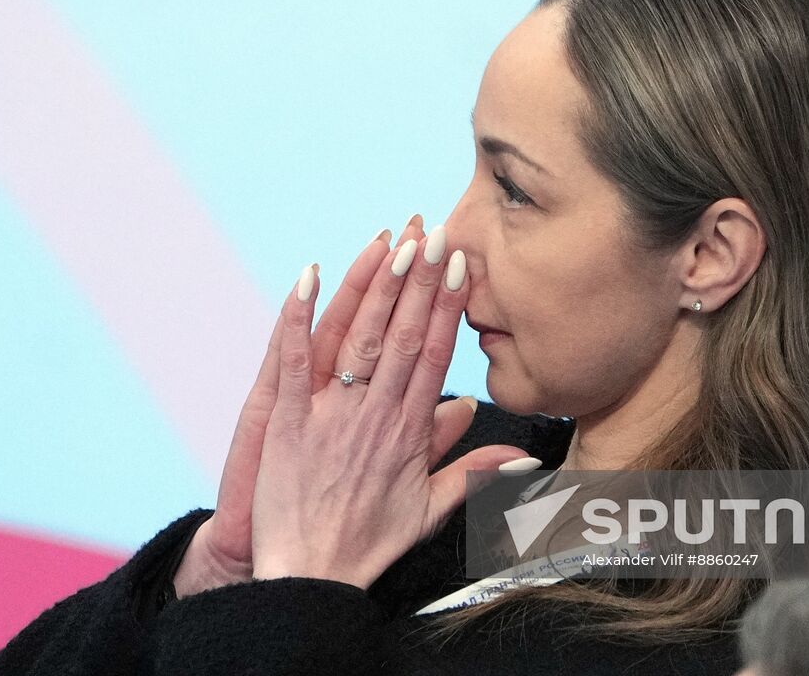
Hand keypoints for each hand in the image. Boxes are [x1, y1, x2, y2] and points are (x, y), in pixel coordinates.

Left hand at [174, 217, 486, 595]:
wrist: (309, 576)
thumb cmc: (367, 544)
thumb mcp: (430, 512)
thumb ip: (474, 474)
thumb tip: (523, 454)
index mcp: (410, 431)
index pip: (436, 354)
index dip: (449, 306)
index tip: (462, 265)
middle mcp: (375, 415)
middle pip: (404, 335)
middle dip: (420, 280)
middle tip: (435, 232)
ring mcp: (329, 414)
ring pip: (360, 338)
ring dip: (377, 287)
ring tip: (394, 241)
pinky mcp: (285, 419)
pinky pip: (293, 357)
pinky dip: (300, 315)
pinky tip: (309, 274)